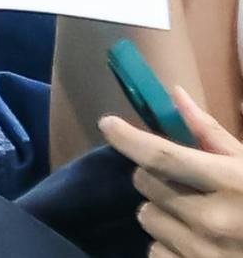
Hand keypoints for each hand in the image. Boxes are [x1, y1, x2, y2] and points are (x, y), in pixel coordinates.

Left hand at [103, 87, 242, 255]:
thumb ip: (213, 136)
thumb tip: (176, 97)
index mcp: (233, 184)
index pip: (163, 157)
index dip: (129, 138)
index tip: (108, 124)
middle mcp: (212, 220)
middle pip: (146, 183)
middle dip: (157, 177)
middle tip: (184, 183)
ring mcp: (201, 252)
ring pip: (146, 216)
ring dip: (162, 211)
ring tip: (196, 215)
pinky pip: (154, 249)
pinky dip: (169, 244)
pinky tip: (196, 242)